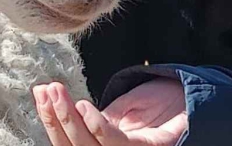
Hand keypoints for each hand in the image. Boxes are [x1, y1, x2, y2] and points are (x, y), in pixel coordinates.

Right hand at [33, 80, 186, 145]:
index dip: (50, 121)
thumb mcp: (116, 111)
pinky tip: (83, 107)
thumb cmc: (154, 109)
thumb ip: (91, 116)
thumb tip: (52, 98)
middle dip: (55, 119)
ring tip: (58, 92)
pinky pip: (116, 143)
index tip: (39, 94)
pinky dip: (97, 125)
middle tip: (45, 90)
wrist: (192, 104)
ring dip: (69, 119)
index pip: (68, 144)